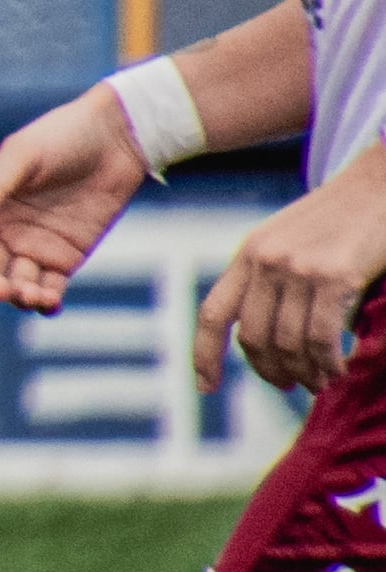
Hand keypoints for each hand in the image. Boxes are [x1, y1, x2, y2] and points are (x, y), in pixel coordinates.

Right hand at [0, 89, 147, 311]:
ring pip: (17, 283)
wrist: (116, 138)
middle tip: (1, 290)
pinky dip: (46, 301)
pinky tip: (49, 304)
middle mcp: (4, 230)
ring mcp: (35, 246)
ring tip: (32, 297)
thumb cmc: (62, 137)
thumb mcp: (24, 155)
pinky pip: (50, 286)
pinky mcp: (66, 257)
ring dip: (19, 296)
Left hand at [197, 154, 385, 394]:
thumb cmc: (341, 217)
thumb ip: (270, 278)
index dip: (203, 355)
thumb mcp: (288, 240)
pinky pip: (321, 337)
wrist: (381, 184)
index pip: (212, 314)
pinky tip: (339, 367)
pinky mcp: (333, 276)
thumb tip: (266, 335)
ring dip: (304, 372)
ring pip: (288, 344)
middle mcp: (264, 262)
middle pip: (253, 339)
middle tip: (290, 386)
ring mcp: (297, 269)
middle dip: (270, 371)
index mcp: (248, 254)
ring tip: (320, 380)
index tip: (204, 388)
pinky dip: (329, 361)